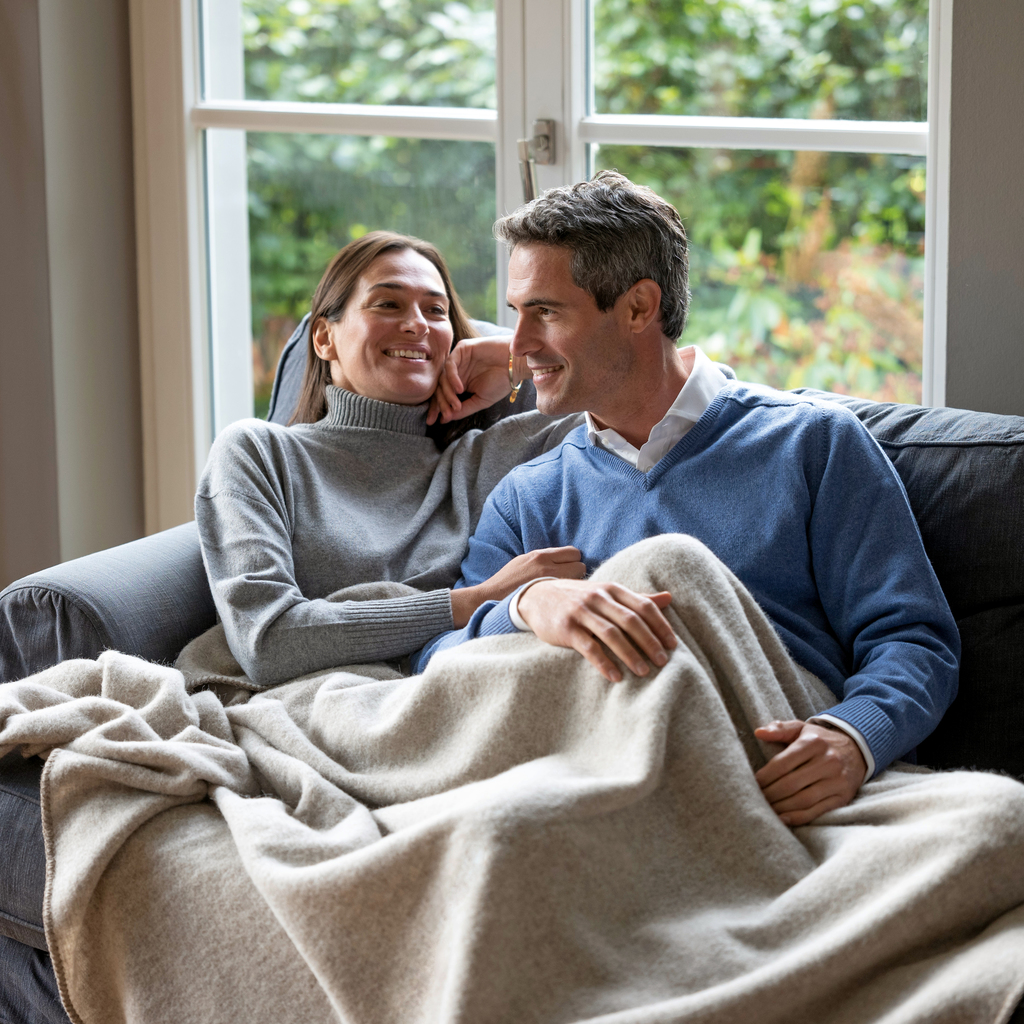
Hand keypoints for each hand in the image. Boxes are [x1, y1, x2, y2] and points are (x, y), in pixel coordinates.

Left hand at [427, 337, 530, 423]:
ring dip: (447, 393)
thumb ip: (464, 409)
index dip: (439, 407)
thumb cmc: (502, 382)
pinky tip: (460, 389)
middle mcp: (457, 371)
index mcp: (460, 382)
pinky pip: (450, 364)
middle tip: (446, 414)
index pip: (443, 395)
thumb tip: (445, 419)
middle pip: (440, 387)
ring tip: (456, 404)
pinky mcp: (462, 349)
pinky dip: (452, 378)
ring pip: (443, 377)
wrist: (516, 365)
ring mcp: (459, 360)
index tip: (438, 421)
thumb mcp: (481, 400)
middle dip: (441, 402)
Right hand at [449, 547, 585, 627]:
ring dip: (576, 585)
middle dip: (578, 572)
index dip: (574, 560)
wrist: (491, 597)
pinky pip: (569, 594)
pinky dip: (569, 596)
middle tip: (570, 581)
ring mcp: (548, 583)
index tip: (570, 568)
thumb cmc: (508, 580)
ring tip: (566, 592)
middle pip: (580, 565)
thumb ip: (544, 559)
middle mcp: (547, 566)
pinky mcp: (548, 598)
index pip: (573, 552)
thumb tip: (563, 559)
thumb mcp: (524, 561)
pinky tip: (562, 600)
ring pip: (578, 581)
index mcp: (540, 556)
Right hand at [517, 579, 676, 681]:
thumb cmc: (578, 597)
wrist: (536, 595)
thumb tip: (669, 597)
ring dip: (630, 654)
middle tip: (663, 662)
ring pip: (612, 634)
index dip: (660, 625)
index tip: (673, 645)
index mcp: (612, 589)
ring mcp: (581, 612)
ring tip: (644, 672)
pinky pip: (589, 647)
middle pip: (630, 621)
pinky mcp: (566, 628)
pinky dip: (604, 663)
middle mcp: (598, 597)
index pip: (643, 606)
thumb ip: (636, 598)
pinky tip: (616, 676)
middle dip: (649, 642)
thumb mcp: (606, 593)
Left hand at [753, 720, 866, 825]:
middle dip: (770, 794)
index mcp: (813, 743)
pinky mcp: (843, 797)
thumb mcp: (801, 728)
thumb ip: (779, 729)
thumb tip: (759, 732)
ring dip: (781, 807)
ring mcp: (837, 781)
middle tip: (757, 798)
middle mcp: (827, 761)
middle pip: (791, 784)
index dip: (765, 776)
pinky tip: (783, 818)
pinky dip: (798, 817)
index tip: (753, 783)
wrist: (857, 749)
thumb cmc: (820, 740)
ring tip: (767, 809)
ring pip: (803, 800)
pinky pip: (817, 811)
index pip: (782, 763)